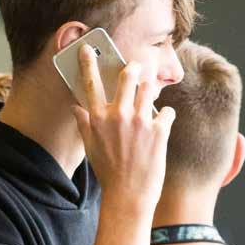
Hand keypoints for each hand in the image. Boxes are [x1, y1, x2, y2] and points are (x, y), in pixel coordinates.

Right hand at [72, 43, 175, 213]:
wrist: (129, 195)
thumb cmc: (108, 173)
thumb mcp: (90, 148)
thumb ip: (85, 124)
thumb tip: (77, 108)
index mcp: (98, 119)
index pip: (90, 83)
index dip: (88, 63)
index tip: (88, 49)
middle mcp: (119, 116)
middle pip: (128, 76)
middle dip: (134, 69)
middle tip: (136, 68)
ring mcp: (140, 122)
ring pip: (150, 89)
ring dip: (150, 92)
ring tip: (150, 100)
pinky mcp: (160, 131)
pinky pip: (167, 113)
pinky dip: (165, 119)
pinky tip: (161, 129)